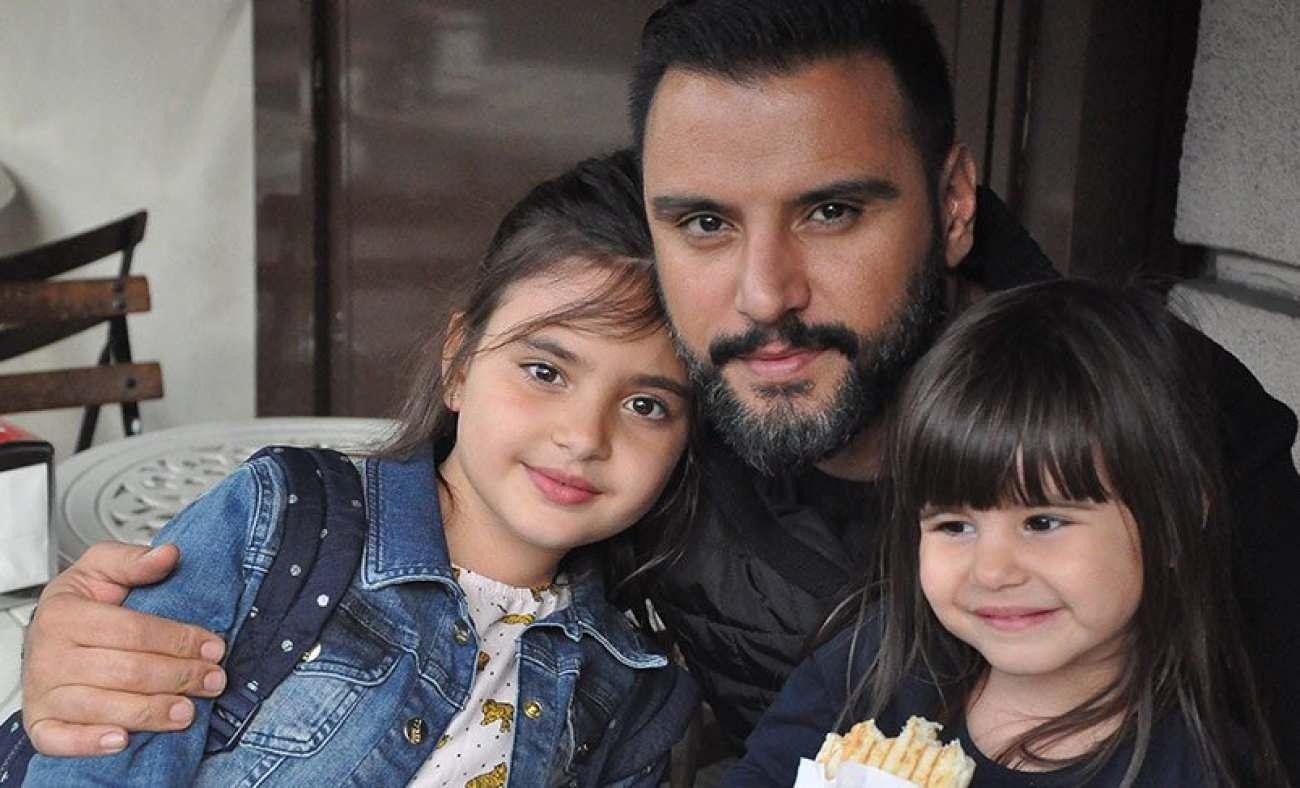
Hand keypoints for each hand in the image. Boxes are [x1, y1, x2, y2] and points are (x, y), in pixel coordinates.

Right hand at [21, 541, 226, 755]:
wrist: (43, 637)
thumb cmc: (78, 606)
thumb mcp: (101, 569)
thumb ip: (134, 560)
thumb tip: (168, 555)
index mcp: (66, 614)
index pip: (135, 630)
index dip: (180, 640)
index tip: (214, 647)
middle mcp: (50, 655)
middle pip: (126, 671)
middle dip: (179, 677)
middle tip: (213, 681)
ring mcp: (43, 692)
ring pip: (102, 706)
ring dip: (151, 711)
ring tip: (187, 712)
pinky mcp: (40, 723)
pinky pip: (60, 739)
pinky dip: (90, 742)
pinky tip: (122, 739)